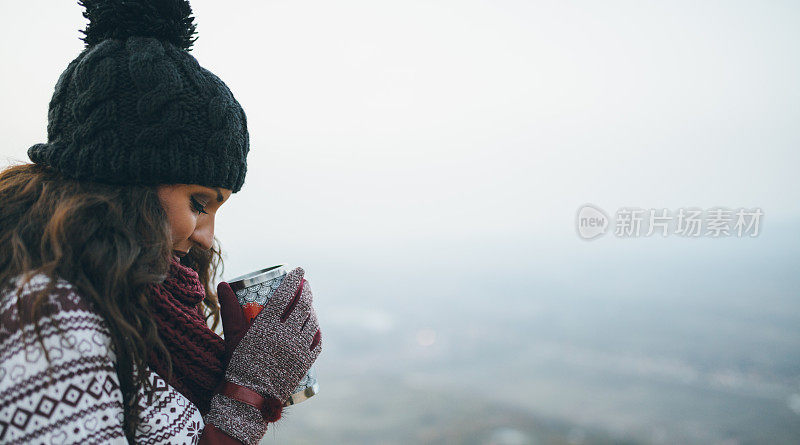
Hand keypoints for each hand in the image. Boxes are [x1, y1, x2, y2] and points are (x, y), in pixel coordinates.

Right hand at [204, 267, 321, 443]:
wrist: (248, 399)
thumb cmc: (237, 365)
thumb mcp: (232, 335)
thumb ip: (229, 309)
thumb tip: (224, 283)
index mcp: (268, 326)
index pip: (285, 295)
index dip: (293, 280)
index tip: (299, 270)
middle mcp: (286, 335)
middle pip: (303, 306)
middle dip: (306, 291)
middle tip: (305, 284)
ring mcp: (299, 349)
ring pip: (312, 322)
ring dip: (312, 310)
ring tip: (308, 303)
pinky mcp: (305, 363)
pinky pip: (317, 342)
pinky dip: (316, 331)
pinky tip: (314, 327)